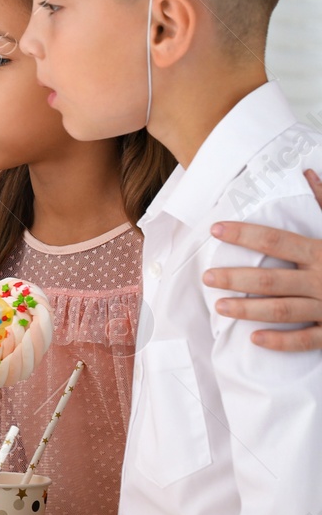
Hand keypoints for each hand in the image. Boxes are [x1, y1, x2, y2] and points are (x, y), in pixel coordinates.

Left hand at [203, 168, 321, 351]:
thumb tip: (308, 173)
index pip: (276, 240)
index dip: (244, 234)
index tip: (216, 229)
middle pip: (272, 280)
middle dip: (237, 279)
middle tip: (208, 277)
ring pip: (283, 311)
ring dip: (249, 310)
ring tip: (220, 307)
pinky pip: (307, 340)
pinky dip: (281, 342)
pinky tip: (255, 339)